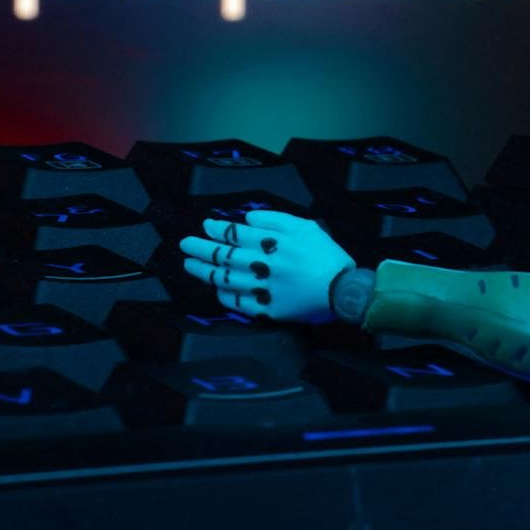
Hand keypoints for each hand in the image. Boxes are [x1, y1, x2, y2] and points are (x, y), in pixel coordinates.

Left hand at [179, 211, 354, 322]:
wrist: (344, 291)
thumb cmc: (328, 256)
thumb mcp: (306, 227)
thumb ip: (276, 220)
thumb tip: (248, 219)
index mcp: (274, 243)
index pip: (237, 234)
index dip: (218, 229)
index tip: (205, 226)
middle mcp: (264, 265)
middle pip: (226, 256)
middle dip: (202, 248)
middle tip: (185, 244)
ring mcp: (263, 289)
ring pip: (227, 279)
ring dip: (206, 271)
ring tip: (190, 265)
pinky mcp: (267, 310)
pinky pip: (239, 303)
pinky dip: (225, 295)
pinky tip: (216, 290)